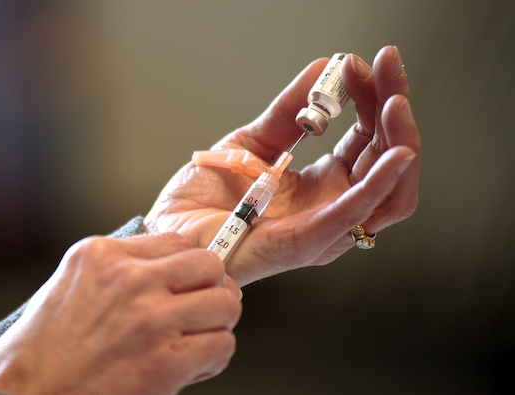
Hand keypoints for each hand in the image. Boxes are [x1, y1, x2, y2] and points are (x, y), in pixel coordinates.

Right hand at [0, 233, 241, 394]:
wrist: (26, 393)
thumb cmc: (41, 349)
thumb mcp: (73, 284)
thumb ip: (118, 268)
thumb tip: (167, 266)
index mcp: (103, 255)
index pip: (178, 242)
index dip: (187, 267)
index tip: (186, 284)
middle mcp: (129, 280)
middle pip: (209, 265)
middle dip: (211, 288)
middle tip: (200, 308)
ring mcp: (149, 319)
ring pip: (224, 304)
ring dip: (215, 324)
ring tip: (194, 339)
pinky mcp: (164, 361)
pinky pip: (221, 346)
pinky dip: (212, 358)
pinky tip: (189, 366)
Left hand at [144, 46, 419, 285]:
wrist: (171, 234)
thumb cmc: (205, 201)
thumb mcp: (252, 142)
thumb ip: (289, 111)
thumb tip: (324, 68)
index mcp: (322, 185)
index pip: (369, 139)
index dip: (376, 99)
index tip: (370, 62)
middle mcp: (331, 208)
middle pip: (387, 161)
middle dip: (395, 109)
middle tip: (389, 66)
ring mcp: (322, 228)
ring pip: (388, 194)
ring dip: (399, 144)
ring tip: (395, 103)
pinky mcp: (305, 242)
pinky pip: (351, 214)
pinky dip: (378, 185)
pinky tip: (396, 155)